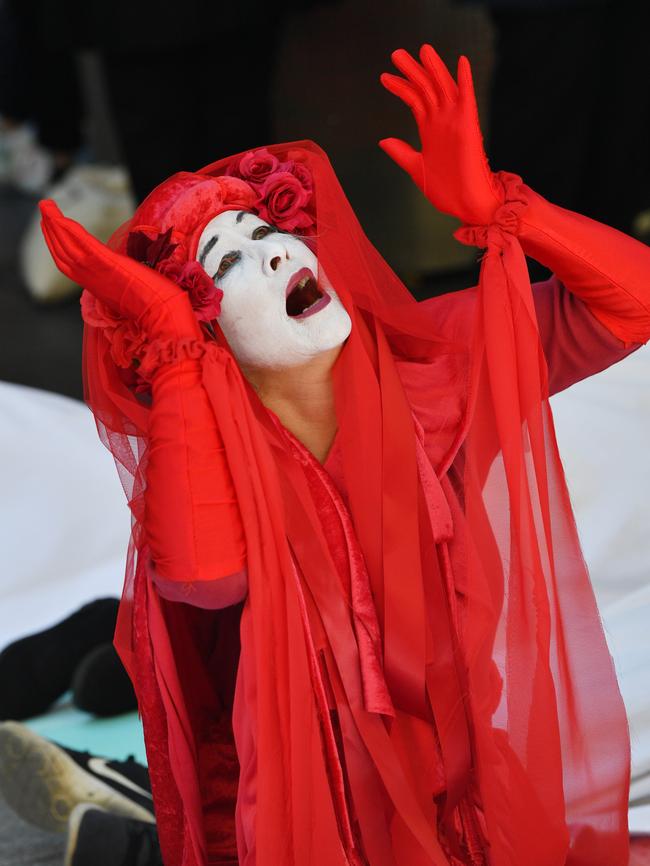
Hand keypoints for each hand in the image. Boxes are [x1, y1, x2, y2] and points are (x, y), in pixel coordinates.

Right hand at [40, 200, 201, 340]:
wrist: (164, 318)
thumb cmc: (157, 307)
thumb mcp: (134, 290)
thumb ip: (124, 279)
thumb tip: (130, 269)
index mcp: (98, 286)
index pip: (70, 264)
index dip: (58, 245)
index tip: (53, 227)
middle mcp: (93, 281)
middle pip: (62, 254)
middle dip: (51, 231)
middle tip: (44, 209)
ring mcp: (98, 274)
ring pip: (67, 247)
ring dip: (54, 225)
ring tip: (46, 206)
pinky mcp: (107, 266)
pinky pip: (83, 246)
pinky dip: (69, 231)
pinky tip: (59, 217)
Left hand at [379, 45, 502, 225]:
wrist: (465, 205)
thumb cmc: (446, 191)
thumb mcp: (417, 169)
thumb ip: (401, 152)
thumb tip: (384, 140)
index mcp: (430, 131)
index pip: (414, 100)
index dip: (400, 87)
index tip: (384, 77)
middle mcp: (442, 122)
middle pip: (426, 88)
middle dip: (412, 70)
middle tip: (396, 54)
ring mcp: (455, 122)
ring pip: (443, 88)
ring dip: (433, 68)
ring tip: (422, 50)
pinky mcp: (468, 127)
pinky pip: (467, 99)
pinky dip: (465, 80)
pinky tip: (461, 62)